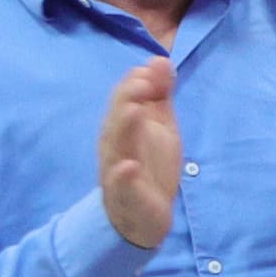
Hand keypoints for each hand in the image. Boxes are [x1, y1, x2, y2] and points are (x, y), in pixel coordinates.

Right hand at [97, 61, 180, 251]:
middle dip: (127, 98)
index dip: (137, 83)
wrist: (142, 216)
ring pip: (116, 148)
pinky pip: (121, 185)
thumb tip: (160, 60)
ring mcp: (117, 171)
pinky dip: (123, 176)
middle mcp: (115, 146)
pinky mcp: (126, 196)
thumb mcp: (159, 125)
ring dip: (123, 127)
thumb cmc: (149, 163)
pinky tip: (129, 166)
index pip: (125, 100)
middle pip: (117, 119)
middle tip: (143, 81)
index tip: (155, 68)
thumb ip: (159, 94)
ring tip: (134, 109)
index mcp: (123, 127)